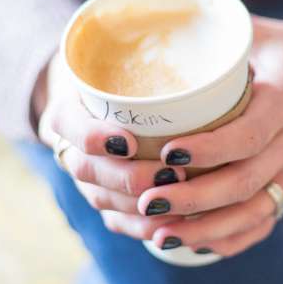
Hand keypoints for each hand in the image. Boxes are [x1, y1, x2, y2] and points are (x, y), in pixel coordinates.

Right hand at [37, 52, 185, 237]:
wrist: (100, 100)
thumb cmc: (123, 73)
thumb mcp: (126, 59)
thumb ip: (150, 55)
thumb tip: (215, 58)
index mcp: (68, 109)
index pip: (68, 124)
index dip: (93, 138)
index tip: (127, 141)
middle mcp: (70, 146)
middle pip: (87, 171)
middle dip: (128, 179)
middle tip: (170, 175)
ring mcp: (85, 177)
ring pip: (102, 200)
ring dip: (138, 208)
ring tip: (179, 202)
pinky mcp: (102, 198)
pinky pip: (114, 221)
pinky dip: (141, 228)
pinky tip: (169, 228)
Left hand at [124, 16, 282, 257]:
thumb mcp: (257, 30)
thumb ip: (215, 28)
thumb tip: (159, 13)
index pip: (249, 134)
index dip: (210, 149)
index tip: (168, 154)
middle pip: (246, 182)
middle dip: (195, 199)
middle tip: (147, 201)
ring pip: (255, 210)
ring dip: (207, 228)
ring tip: (158, 235)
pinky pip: (265, 221)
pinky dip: (230, 238)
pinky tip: (191, 243)